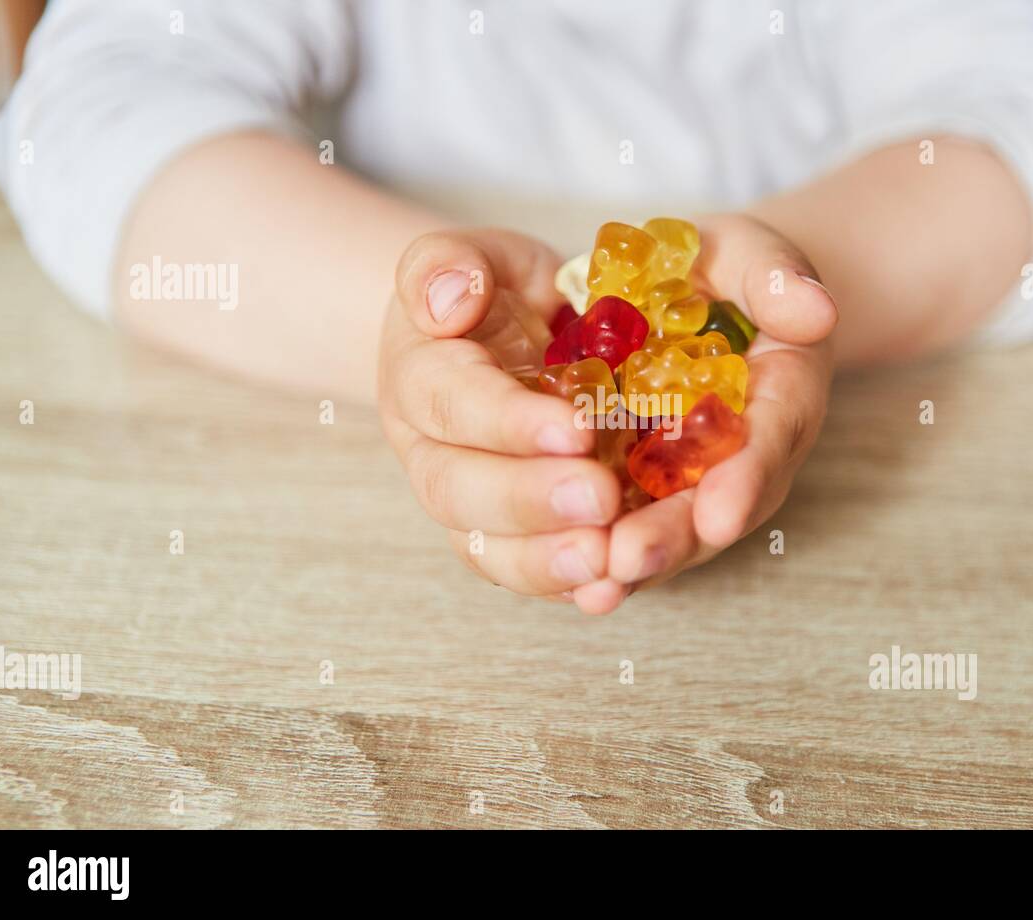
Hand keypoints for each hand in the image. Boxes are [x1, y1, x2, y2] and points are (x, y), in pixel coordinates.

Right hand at [377, 228, 628, 613]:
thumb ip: (448, 263)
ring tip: (605, 565)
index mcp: (421, 377)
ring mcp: (468, 501)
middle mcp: (432, 451)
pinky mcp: (510, 535)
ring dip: (544, 561)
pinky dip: (565, 586)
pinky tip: (611, 590)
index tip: (576, 428)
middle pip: (459, 490)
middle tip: (599, 500)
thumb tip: (448, 300)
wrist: (498, 338)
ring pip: (486, 546)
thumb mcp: (474, 254)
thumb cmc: (492, 292)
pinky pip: (525, 570)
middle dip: (529, 501)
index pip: (451, 403)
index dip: (507, 422)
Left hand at [602, 214, 838, 608]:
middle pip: (720, 504)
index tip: (720, 516)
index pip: (773, 435)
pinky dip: (613, 559)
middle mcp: (749, 449)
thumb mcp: (751, 253)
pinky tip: (577, 588)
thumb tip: (814, 310)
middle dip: (677, 538)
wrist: (708, 299)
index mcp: (783, 389)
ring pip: (679, 530)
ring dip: (641, 562)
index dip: (747, 478)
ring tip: (596, 585)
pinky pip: (640, 527)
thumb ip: (776, 275)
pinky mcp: (655, 487)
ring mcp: (703, 477)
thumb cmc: (726, 271)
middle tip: (630, 562)